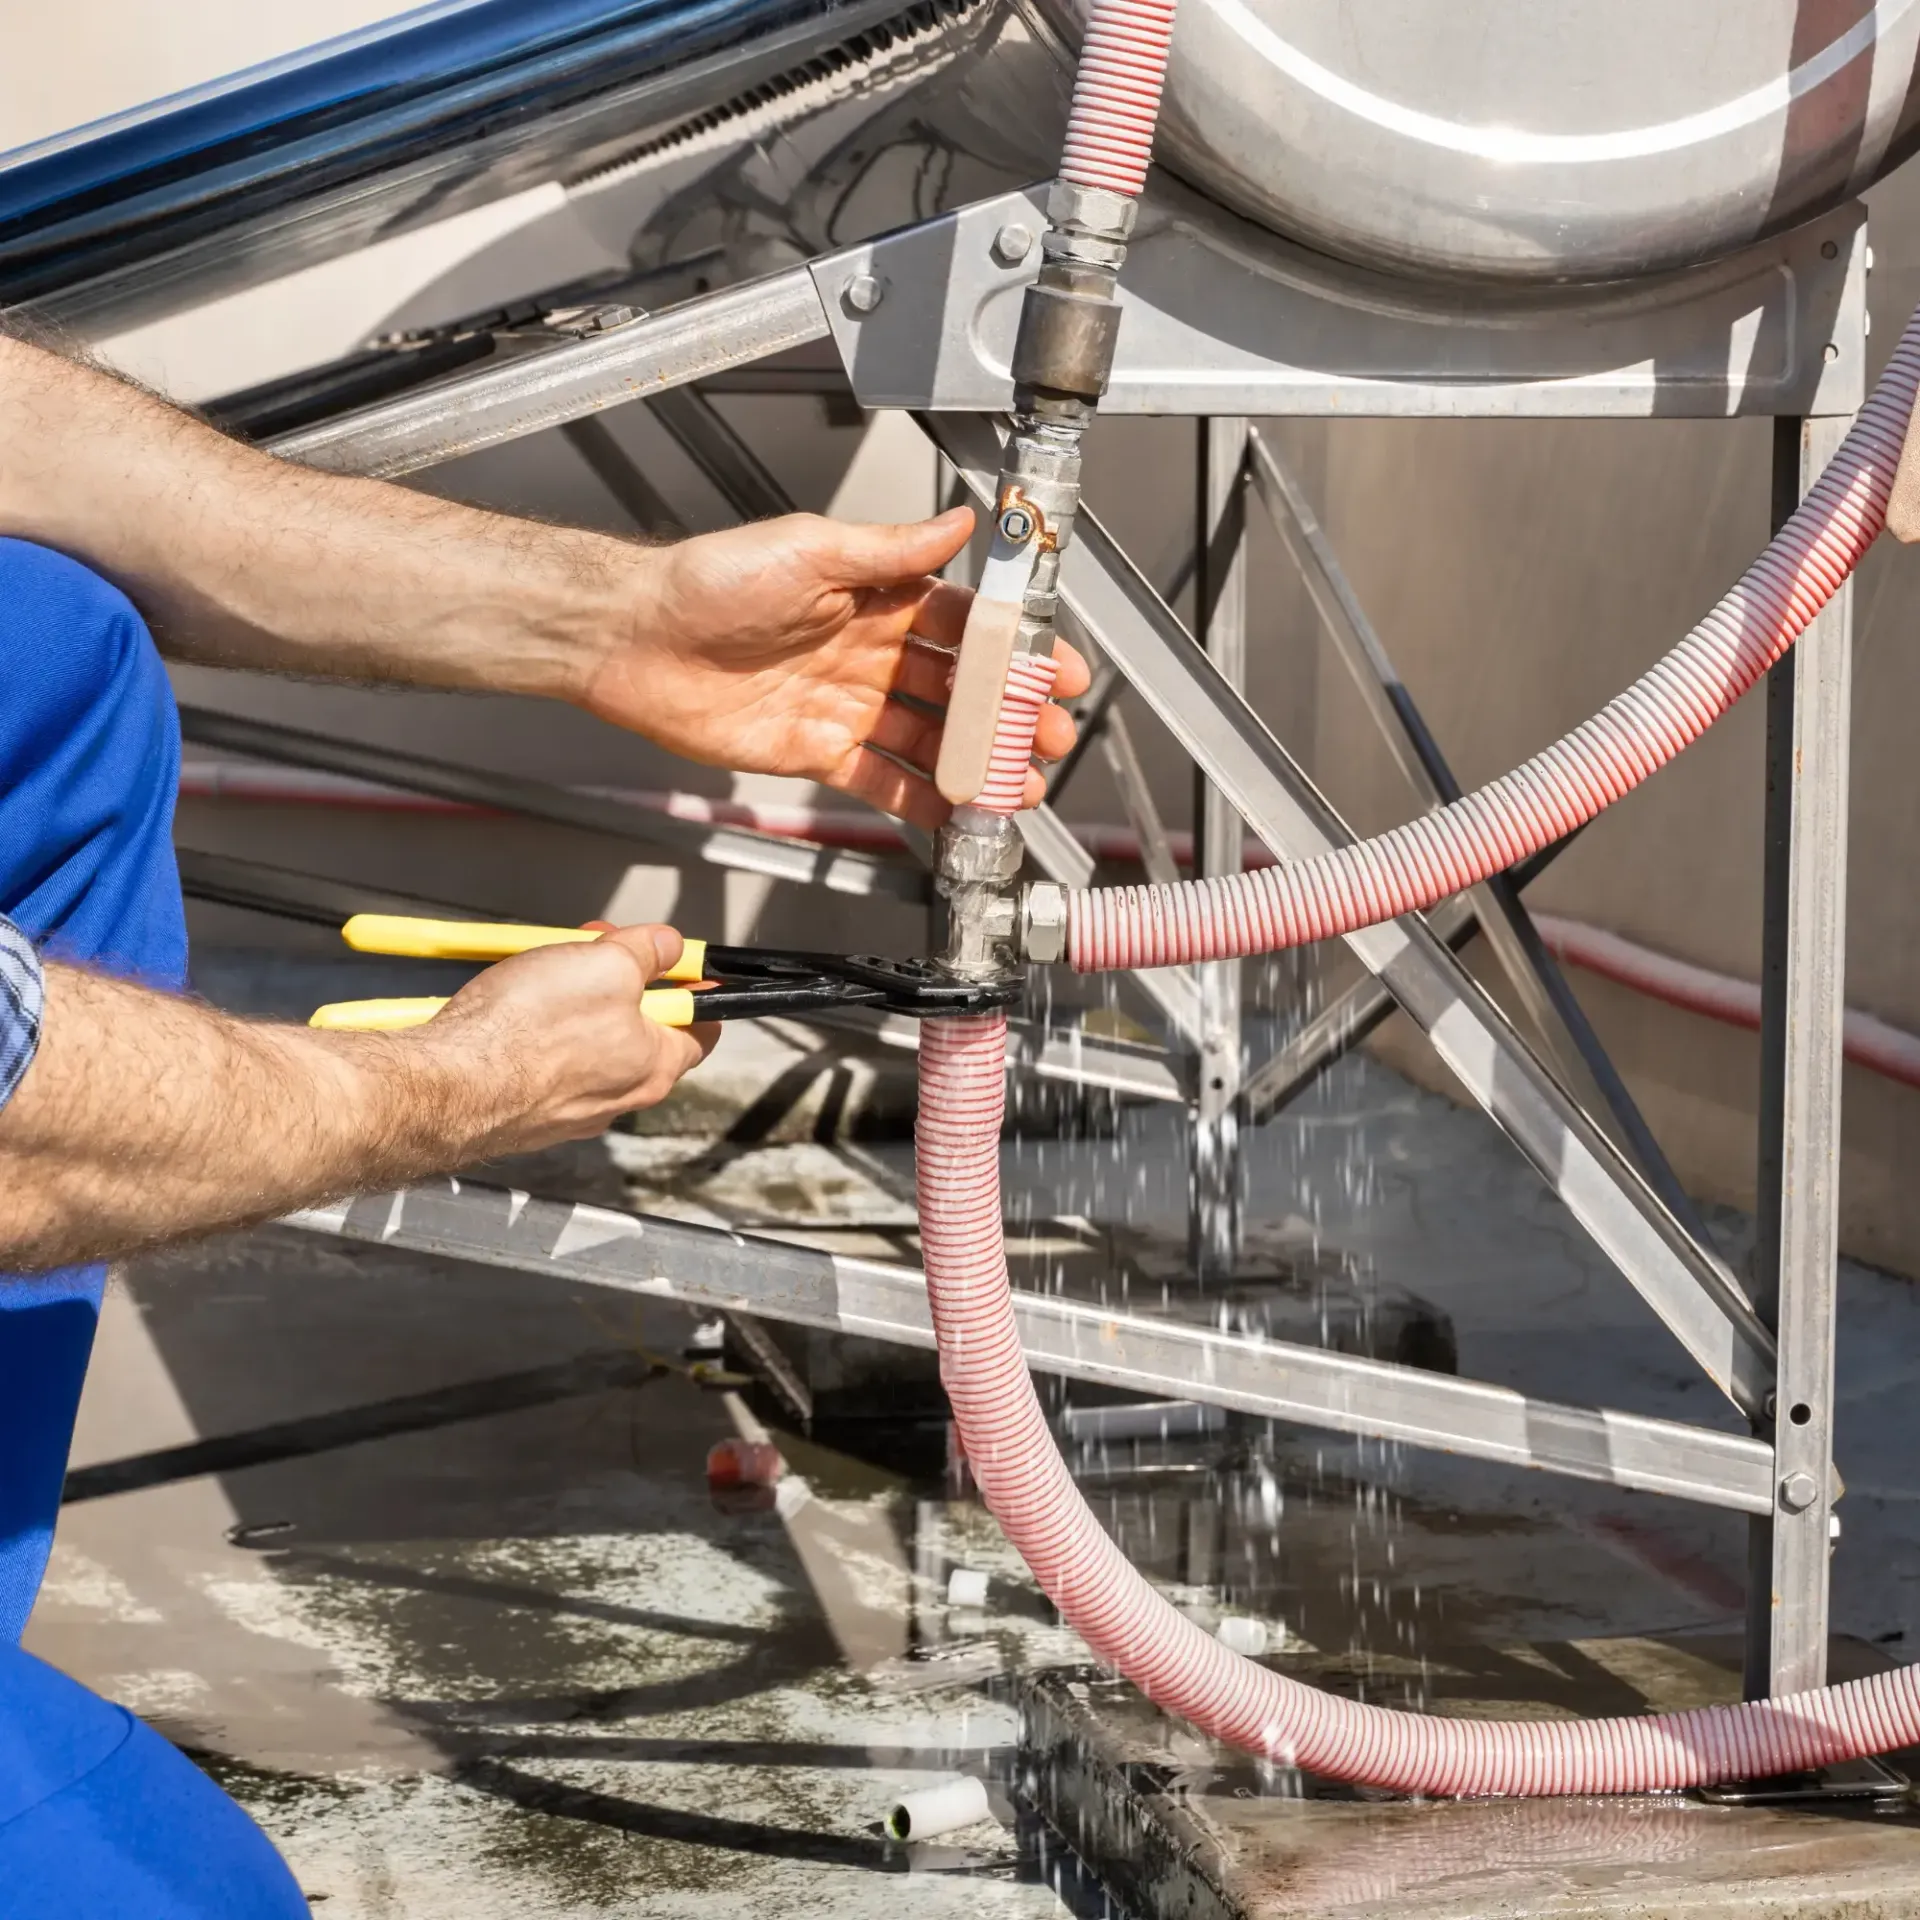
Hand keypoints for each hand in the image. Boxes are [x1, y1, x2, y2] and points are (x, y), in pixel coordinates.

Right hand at [419, 925, 716, 1154]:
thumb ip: (647, 952)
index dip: (696, 991)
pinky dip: (538, 1033)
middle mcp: (619, 1099)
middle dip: (623, 984)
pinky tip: (515, 1010)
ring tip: (547, 972)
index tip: (685, 969)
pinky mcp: (524, 1111)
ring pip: (589, 1046)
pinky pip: (545, 1064)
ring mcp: (569, 1110)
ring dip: (577, 1005)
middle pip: (640, 1032)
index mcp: (655, 1067)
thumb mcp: (607, 964)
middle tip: (596, 951)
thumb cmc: (529, 1030)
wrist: (448, 1083)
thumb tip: (668, 946)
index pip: (701, 1030)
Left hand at [582, 508, 1091, 829]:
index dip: (1013, 649)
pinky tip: (958, 810)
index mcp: (876, 597)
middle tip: (1051, 736)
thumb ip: (892, 549)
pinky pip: (881, 779)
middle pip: (958, 689)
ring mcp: (847, 704)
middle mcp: (868, 651)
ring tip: (1021, 781)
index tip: (1055, 669)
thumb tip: (963, 521)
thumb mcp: (812, 550)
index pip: (964, 625)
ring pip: (929, 739)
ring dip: (976, 760)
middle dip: (1009, 714)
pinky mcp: (817, 751)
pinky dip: (920, 797)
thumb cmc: (710, 581)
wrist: (637, 638)